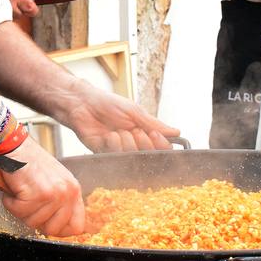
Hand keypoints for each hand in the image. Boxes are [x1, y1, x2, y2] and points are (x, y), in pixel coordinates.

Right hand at [0, 134, 84, 235]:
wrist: (15, 146)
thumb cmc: (30, 163)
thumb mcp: (55, 182)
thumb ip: (61, 203)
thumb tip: (59, 227)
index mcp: (74, 190)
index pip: (77, 226)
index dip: (60, 230)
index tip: (46, 225)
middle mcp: (67, 192)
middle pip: (53, 229)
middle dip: (35, 220)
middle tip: (28, 204)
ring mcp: (53, 194)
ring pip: (33, 223)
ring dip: (20, 210)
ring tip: (21, 193)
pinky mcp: (37, 194)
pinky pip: (19, 212)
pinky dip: (11, 203)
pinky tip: (14, 190)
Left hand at [61, 83, 179, 152]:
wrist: (84, 104)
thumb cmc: (109, 104)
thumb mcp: (135, 112)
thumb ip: (154, 124)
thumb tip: (176, 132)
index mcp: (144, 133)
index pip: (162, 148)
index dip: (160, 145)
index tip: (154, 134)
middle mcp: (134, 144)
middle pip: (148, 155)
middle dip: (142, 141)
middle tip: (133, 129)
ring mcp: (120, 151)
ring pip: (132, 156)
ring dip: (126, 141)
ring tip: (117, 129)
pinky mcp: (105, 155)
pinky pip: (116, 155)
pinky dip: (113, 143)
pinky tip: (107, 135)